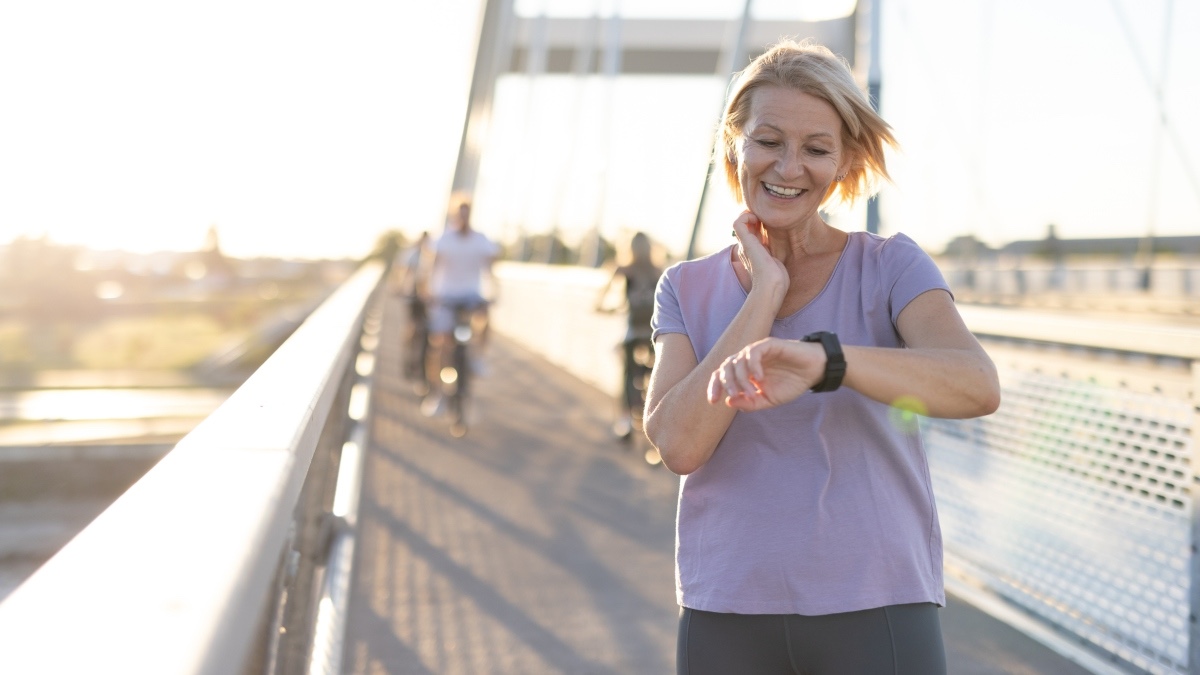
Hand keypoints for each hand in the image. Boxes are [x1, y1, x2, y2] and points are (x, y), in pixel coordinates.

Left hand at [706, 338, 826, 410]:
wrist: (813, 372)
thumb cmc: (791, 384)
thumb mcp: (768, 400)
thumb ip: (750, 403)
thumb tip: (729, 401)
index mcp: (744, 373)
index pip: (721, 376)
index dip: (714, 387)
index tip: (713, 401)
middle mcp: (747, 361)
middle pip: (725, 367)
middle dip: (726, 382)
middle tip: (734, 394)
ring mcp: (757, 352)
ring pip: (737, 360)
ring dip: (741, 379)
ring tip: (753, 392)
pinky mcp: (768, 344)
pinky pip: (753, 352)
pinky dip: (753, 365)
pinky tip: (760, 378)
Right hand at [731, 211, 787, 299]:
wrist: (770, 286)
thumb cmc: (777, 280)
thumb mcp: (778, 263)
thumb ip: (778, 256)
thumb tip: (787, 248)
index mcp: (754, 253)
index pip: (752, 234)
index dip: (759, 225)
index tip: (771, 225)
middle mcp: (747, 248)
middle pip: (746, 226)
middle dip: (756, 218)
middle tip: (768, 218)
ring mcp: (744, 245)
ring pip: (740, 222)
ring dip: (750, 215)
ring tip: (761, 217)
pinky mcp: (745, 242)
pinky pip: (737, 222)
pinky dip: (745, 216)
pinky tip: (757, 219)